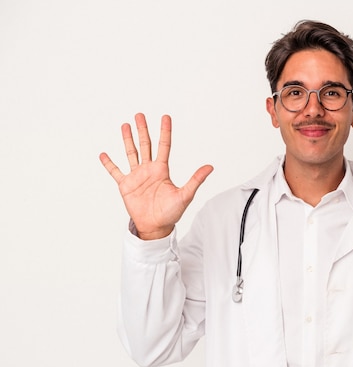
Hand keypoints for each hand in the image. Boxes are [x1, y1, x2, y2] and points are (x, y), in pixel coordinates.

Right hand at [99, 113, 213, 239]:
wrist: (156, 226)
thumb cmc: (171, 213)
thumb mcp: (185, 195)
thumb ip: (196, 180)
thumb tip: (210, 167)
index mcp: (162, 170)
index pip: (164, 146)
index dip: (165, 131)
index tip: (165, 117)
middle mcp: (149, 170)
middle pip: (145, 145)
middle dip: (143, 130)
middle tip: (139, 115)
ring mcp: (136, 176)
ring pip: (131, 153)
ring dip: (127, 140)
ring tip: (125, 125)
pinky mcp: (125, 185)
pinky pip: (115, 172)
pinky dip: (109, 163)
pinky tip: (103, 154)